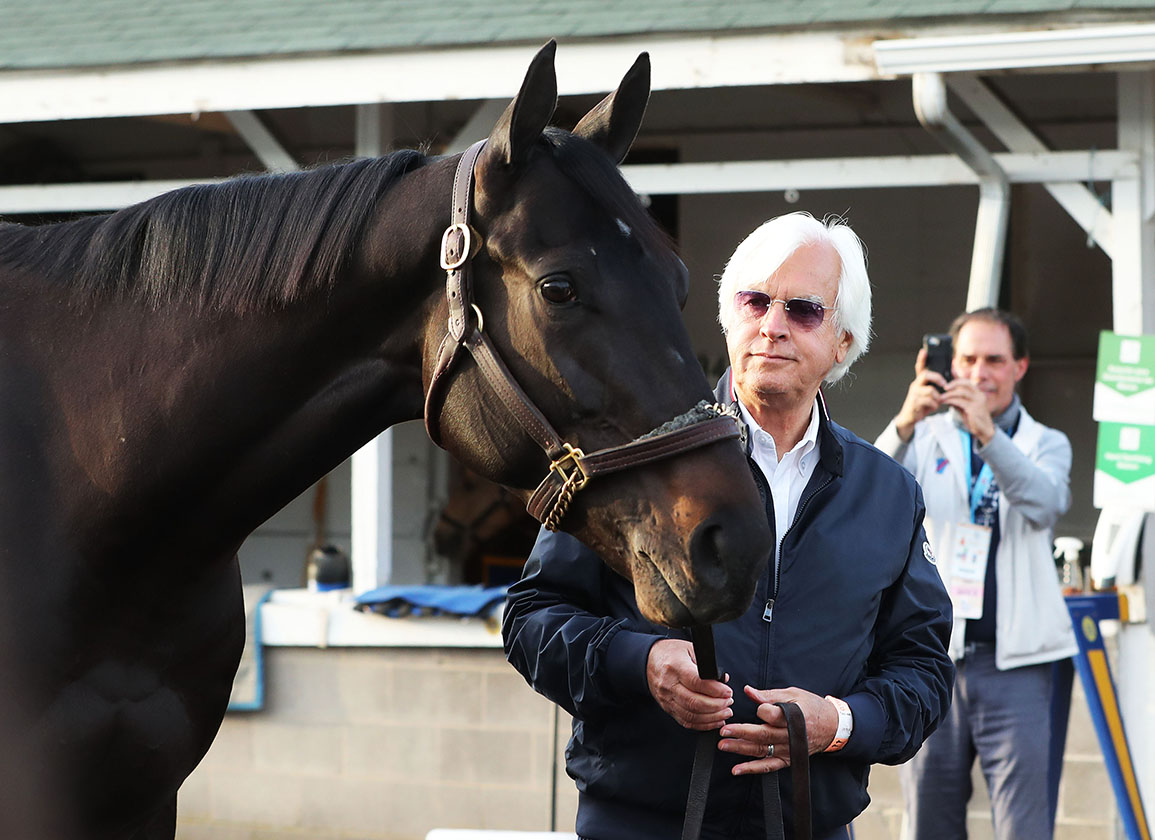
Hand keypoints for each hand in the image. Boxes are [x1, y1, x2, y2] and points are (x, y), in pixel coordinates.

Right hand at [645, 639, 732, 730]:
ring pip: (691, 715)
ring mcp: (667, 699)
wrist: (649, 660)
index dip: (715, 690)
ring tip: (725, 712)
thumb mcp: (690, 649)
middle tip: (729, 702)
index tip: (728, 692)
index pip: (696, 682)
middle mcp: (669, 684)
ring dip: (712, 717)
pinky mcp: (667, 708)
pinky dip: (703, 724)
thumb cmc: (672, 653)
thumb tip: (723, 680)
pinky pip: (686, 721)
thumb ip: (707, 665)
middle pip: (694, 702)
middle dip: (717, 705)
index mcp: (675, 667)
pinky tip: (715, 720)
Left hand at [717, 686, 838, 774]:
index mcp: (793, 716)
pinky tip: (737, 769)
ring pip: (762, 750)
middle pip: (763, 734)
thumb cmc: (812, 707)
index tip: (757, 706)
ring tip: (724, 745)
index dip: (762, 710)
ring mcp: (788, 749)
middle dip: (741, 732)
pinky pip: (768, 766)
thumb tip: (748, 691)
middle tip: (724, 730)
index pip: (772, 715)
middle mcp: (790, 735)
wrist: (832, 726)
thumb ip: (769, 694)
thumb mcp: (793, 694)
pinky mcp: (787, 759)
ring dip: (741, 749)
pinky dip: (752, 768)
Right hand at [894, 348, 947, 441]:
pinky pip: (929, 401)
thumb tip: (949, 378)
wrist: (910, 418)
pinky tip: (933, 407)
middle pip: (925, 375)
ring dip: (938, 397)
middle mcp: (915, 385)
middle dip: (937, 378)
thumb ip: (936, 386)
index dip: (922, 359)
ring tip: (937, 401)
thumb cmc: (922, 404)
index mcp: (919, 382)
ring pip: (930, 390)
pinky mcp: (914, 402)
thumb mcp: (929, 394)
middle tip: (945, 384)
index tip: (924, 351)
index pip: (920, 367)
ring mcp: (914, 394)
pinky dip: (934, 405)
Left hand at [940, 378, 995, 444]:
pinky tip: (945, 403)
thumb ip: (958, 400)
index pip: (967, 382)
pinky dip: (950, 401)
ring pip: (961, 392)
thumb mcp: (965, 407)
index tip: (947, 384)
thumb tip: (946, 394)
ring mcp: (978, 401)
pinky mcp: (974, 409)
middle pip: (965, 384)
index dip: (956, 381)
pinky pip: (960, 401)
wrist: (983, 430)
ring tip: (941, 397)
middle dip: (953, 384)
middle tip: (944, 388)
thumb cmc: (973, 419)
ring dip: (949, 394)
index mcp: (978, 393)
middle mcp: (980, 395)